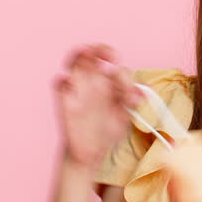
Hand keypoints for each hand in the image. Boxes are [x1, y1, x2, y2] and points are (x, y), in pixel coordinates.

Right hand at [52, 43, 142, 167]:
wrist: (91, 152)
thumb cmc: (108, 130)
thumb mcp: (125, 116)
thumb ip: (133, 101)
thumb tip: (141, 93)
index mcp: (109, 82)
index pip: (116, 67)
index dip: (124, 76)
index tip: (130, 95)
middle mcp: (94, 81)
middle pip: (94, 53)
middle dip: (102, 50)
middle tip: (112, 58)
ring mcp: (79, 88)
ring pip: (75, 61)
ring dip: (81, 55)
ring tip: (88, 53)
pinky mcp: (65, 100)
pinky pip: (60, 83)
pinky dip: (64, 80)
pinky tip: (72, 84)